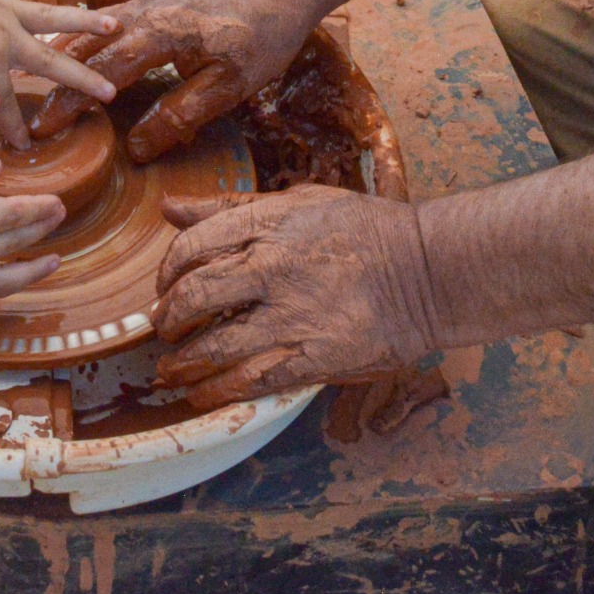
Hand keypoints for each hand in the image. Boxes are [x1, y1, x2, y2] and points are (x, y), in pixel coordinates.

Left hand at [0, 0, 119, 148]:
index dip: (15, 127)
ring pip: (55, 16)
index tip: (27, 147)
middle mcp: (8, 32)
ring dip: (86, 23)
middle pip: (50, 61)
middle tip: (111, 91)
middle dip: (81, 78)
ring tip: (116, 27)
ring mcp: (8, 5)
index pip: (7, 102)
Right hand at [27, 0, 318, 160]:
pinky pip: (113, 19)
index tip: (43, 127)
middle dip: (57, 79)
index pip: (100, 72)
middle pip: (86, 46)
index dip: (70, 101)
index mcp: (158, 33)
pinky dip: (90, 38)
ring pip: (95, 29)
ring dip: (69, 55)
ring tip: (44, 80)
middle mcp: (145, 10)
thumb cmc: (263, 35)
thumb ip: (180, 116)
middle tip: (35, 112)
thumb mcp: (228, 86)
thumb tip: (137, 149)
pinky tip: (85, 50)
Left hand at [150, 186, 442, 408]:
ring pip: (212, 346)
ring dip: (182, 363)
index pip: (190, 247)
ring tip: (173, 369)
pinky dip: (215, 390)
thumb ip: (231, 207)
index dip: (166, 271)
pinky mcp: (311, 357)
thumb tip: (170, 207)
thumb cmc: (364, 231)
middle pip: (192, 297)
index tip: (166, 286)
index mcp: (267, 224)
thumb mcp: (298, 201)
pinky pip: (247, 381)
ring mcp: (290, 315)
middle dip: (168, 319)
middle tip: (166, 328)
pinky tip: (203, 392)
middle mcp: (272, 267)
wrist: (427, 272)